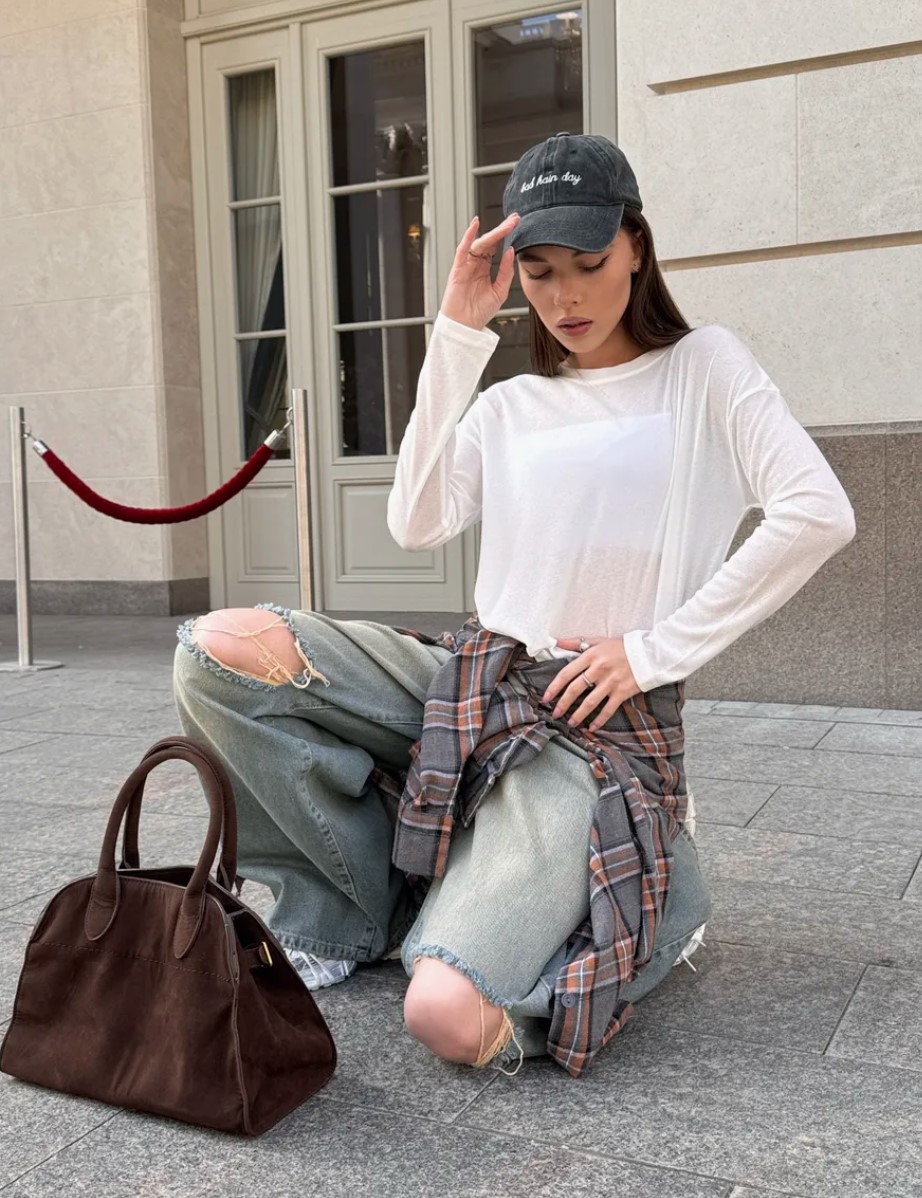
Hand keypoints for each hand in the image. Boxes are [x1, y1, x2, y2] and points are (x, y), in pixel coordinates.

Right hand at [439, 213, 520, 330]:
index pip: (497, 247)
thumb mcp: (500, 291)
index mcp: (485, 269)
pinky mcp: (458, 268)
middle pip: (490, 242)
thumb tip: (510, 251)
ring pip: (480, 243)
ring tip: (506, 225)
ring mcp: (467, 265)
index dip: (506, 236)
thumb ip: (506, 271)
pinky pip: (463, 248)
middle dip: (502, 229)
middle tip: (515, 219)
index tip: (517, 224)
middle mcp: (476, 264)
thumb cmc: (479, 312)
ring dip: (493, 233)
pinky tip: (476, 224)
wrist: (465, 326)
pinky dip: (468, 235)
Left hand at [541, 636, 640, 732]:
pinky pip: (608, 710)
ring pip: (590, 702)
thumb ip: (576, 642)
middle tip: (555, 714)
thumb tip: (556, 641)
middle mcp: (599, 669)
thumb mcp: (598, 640)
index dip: (554, 687)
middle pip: (575, 689)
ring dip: (578, 715)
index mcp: (591, 656)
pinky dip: (599, 720)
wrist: (650, 653)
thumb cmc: (622, 647)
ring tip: (570, 723)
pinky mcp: (622, 692)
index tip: (546, 697)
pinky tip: (592, 728)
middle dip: (563, 704)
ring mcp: (611, 682)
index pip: (567, 673)